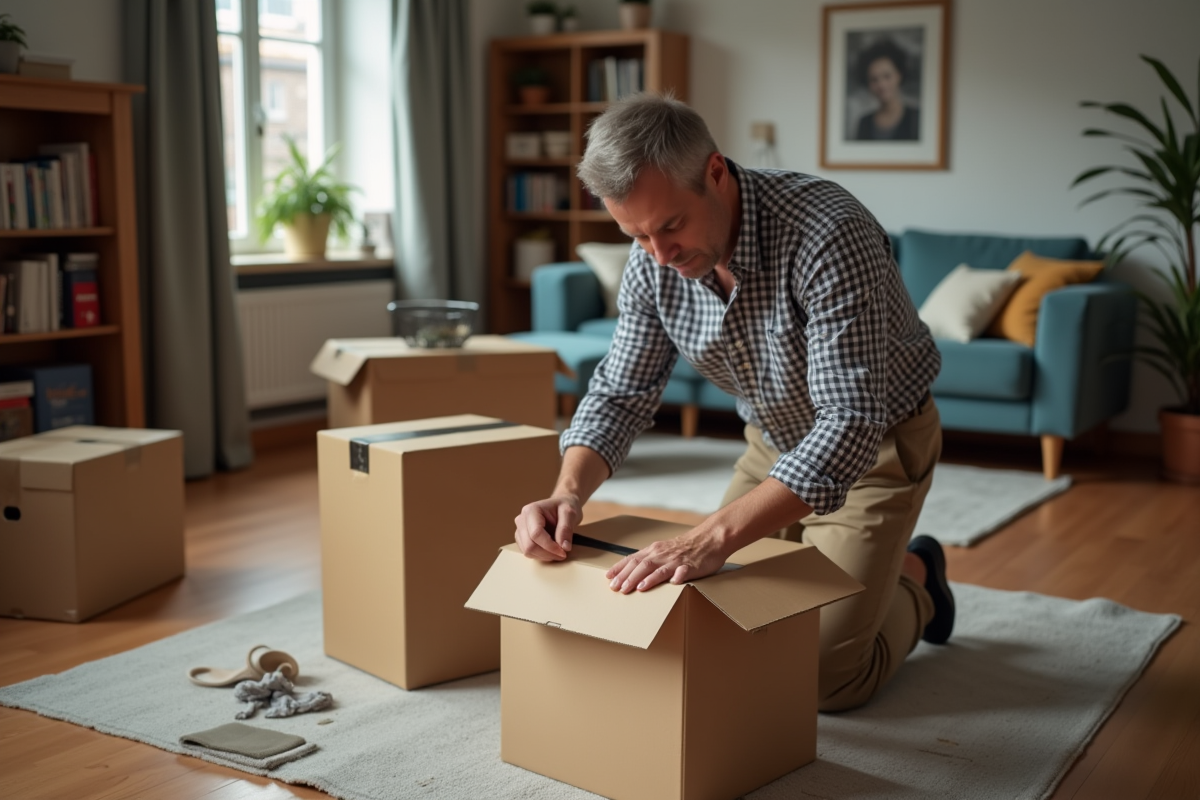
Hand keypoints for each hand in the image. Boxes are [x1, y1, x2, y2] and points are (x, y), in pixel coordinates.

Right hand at [514, 495, 582, 561]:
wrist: (561, 507)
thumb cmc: (564, 507)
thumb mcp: (570, 513)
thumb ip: (566, 529)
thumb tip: (564, 547)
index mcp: (531, 510)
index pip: (536, 534)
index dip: (550, 546)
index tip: (564, 552)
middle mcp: (521, 520)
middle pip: (529, 545)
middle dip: (547, 553)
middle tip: (563, 554)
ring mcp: (520, 530)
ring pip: (527, 551)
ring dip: (544, 556)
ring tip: (558, 552)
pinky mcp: (521, 538)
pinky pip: (528, 553)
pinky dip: (541, 555)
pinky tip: (551, 551)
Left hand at [605, 527, 731, 592]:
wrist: (710, 538)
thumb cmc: (686, 547)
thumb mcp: (664, 550)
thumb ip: (650, 559)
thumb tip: (632, 571)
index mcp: (655, 551)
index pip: (633, 558)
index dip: (620, 568)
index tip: (608, 578)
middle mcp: (662, 554)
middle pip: (642, 565)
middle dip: (628, 577)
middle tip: (617, 589)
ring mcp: (676, 560)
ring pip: (659, 568)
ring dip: (647, 579)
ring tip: (638, 588)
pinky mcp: (691, 566)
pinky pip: (684, 570)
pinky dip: (679, 576)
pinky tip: (674, 583)